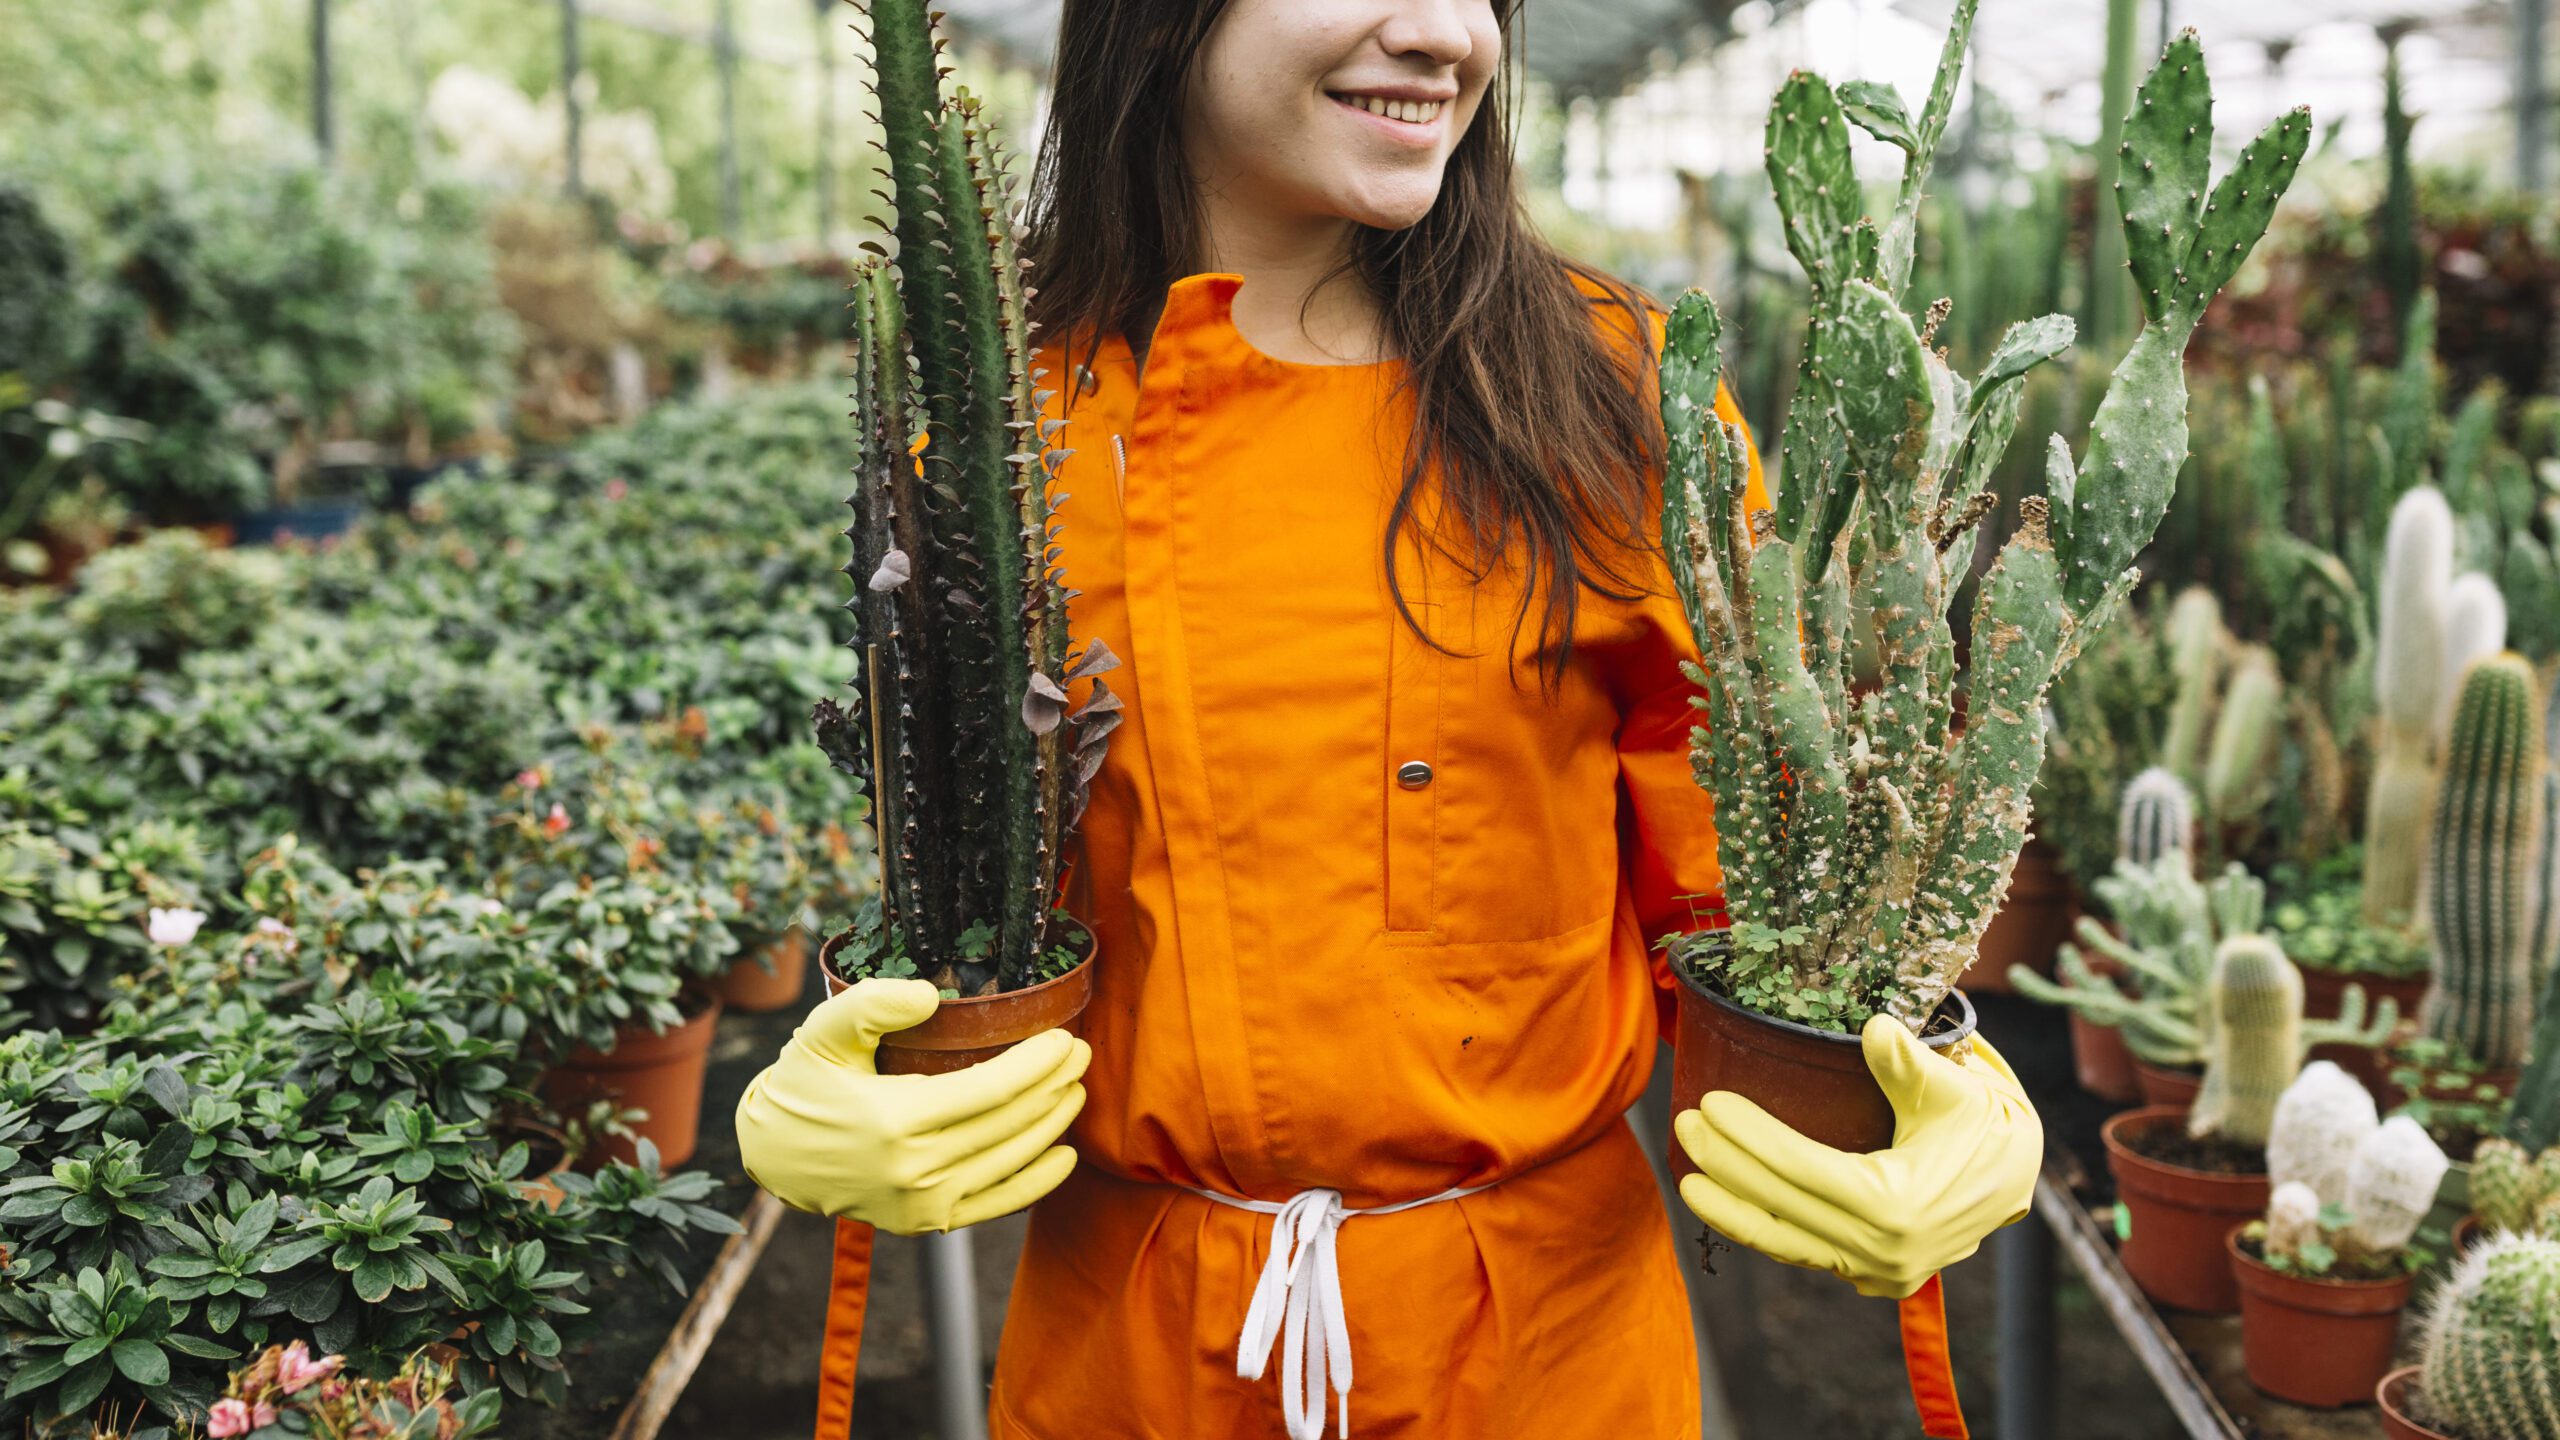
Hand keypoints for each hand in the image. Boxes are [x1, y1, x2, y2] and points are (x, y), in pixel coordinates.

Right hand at [735, 978, 1090, 1233]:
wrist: (774, 1156)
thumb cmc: (804, 1084)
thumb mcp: (823, 1032)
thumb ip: (870, 1003)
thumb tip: (929, 995)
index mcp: (895, 1120)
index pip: (991, 1089)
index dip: (1038, 1064)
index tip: (1065, 1038)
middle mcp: (914, 1169)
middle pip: (1010, 1123)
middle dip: (1055, 1086)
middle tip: (1082, 1054)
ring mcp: (923, 1203)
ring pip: (1011, 1160)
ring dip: (1053, 1124)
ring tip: (1076, 1090)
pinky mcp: (925, 1223)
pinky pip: (996, 1204)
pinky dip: (1036, 1182)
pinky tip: (1065, 1156)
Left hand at [1674, 1014, 2040, 1298]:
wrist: (2017, 1175)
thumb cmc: (1984, 1120)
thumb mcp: (1955, 1086)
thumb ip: (1910, 1062)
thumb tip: (1876, 1027)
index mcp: (1900, 1207)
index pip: (1802, 1170)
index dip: (1751, 1137)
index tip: (1709, 1102)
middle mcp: (1884, 1252)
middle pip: (1782, 1207)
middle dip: (1725, 1166)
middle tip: (1682, 1123)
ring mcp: (1877, 1273)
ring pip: (1784, 1242)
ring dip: (1731, 1207)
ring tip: (1686, 1173)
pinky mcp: (1871, 1276)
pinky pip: (1803, 1251)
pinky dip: (1763, 1226)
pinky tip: (1726, 1200)